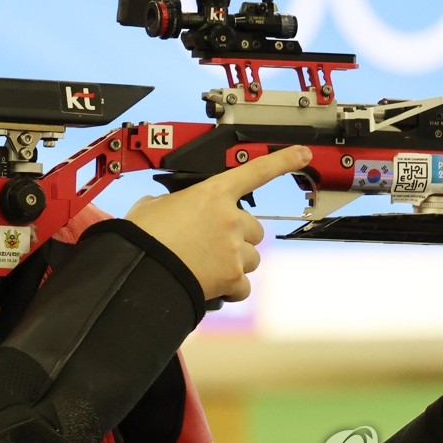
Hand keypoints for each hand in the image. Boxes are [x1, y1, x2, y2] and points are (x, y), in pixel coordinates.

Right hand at [125, 145, 311, 301]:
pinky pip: (243, 286)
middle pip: (254, 228)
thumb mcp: (153, 206)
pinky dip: (230, 288)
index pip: (256, 171)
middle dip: (238, 237)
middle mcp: (230, 219)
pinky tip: (211, 285)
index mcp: (212, 194)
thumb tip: (172, 210)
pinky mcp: (232, 277)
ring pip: (252, 257)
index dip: (283, 160)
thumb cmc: (143, 237)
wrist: (140, 269)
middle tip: (212, 245)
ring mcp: (233, 249)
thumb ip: (174, 204)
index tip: (302, 154)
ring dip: (235, 262)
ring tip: (207, 266)